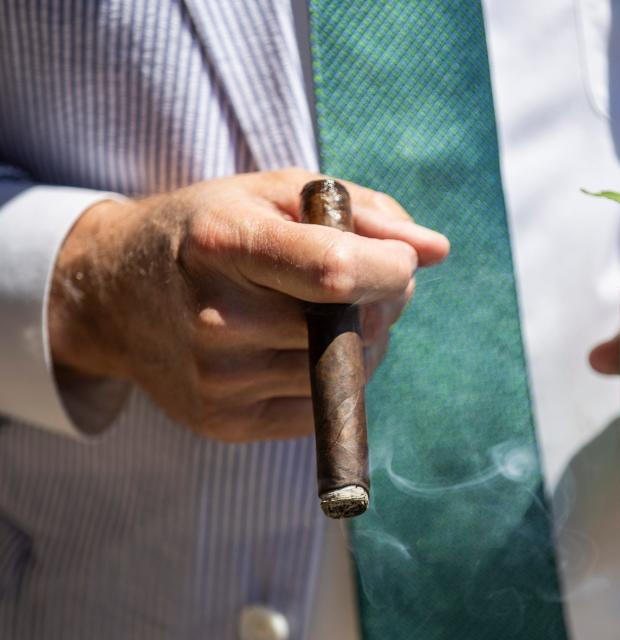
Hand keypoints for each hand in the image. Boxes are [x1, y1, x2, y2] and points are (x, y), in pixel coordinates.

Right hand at [49, 168, 448, 440]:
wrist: (114, 293)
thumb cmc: (210, 230)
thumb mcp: (276, 193)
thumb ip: (364, 211)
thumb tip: (437, 251)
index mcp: (224, 243)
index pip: (336, 272)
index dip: (392, 269)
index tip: (400, 260)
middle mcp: (215, 318)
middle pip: (349, 328)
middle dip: (385, 304)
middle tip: (369, 281)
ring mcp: (217, 380)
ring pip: (344, 374)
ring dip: (364, 343)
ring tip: (329, 313)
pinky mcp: (223, 422)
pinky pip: (321, 411)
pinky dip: (334, 379)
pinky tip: (305, 348)